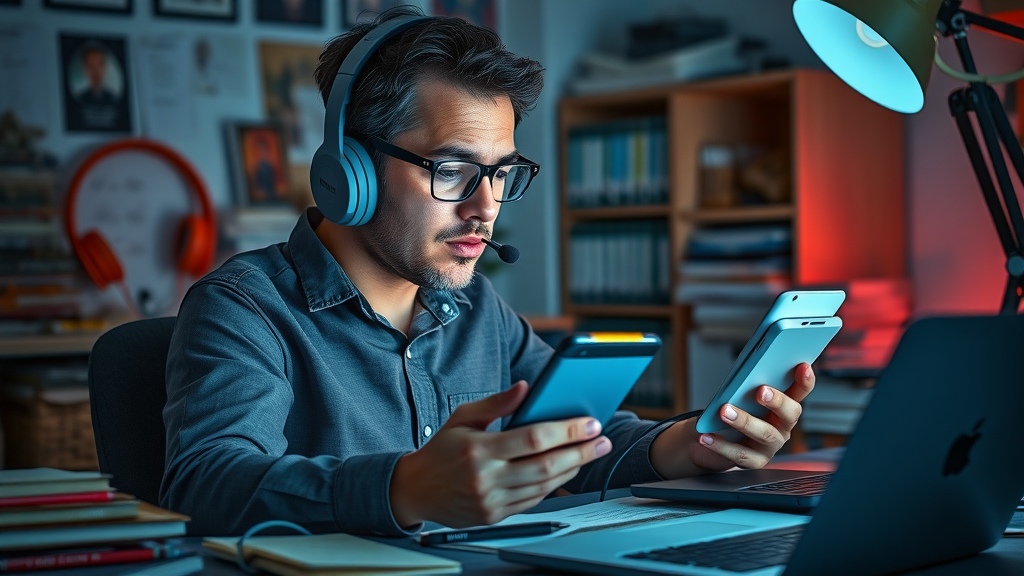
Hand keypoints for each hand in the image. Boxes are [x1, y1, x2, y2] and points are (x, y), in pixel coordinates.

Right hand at [389, 381, 610, 528]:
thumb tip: (526, 388)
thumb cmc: (441, 450)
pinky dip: (553, 485)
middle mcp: (486, 478)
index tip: (590, 423)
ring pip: (544, 486)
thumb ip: (496, 403)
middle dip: (581, 452)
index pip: (533, 439)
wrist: (415, 490)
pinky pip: (533, 501)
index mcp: (478, 449)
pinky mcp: (494, 516)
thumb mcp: (463, 418)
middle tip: (602, 440)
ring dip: (573, 469)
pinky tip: (565, 470)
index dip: (567, 431)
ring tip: (589, 453)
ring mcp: (491, 501)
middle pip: (546, 466)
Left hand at [650, 363, 814, 477]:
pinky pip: (740, 454)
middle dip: (777, 401)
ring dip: (744, 421)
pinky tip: (706, 436)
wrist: (709, 438)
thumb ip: (745, 385)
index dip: (805, 380)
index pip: (800, 392)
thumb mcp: (738, 395)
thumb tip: (744, 373)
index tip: (802, 366)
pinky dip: (721, 445)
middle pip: (789, 414)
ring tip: (724, 411)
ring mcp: (770, 446)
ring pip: (764, 434)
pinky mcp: (754, 461)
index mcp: (783, 406)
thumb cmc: (729, 409)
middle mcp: (782, 426)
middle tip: (761, 391)